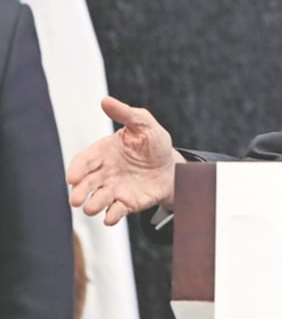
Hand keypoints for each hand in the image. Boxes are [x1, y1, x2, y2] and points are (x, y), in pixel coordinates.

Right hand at [67, 96, 182, 224]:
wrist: (172, 166)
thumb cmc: (153, 143)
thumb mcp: (144, 124)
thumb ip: (125, 113)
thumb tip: (105, 100)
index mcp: (104, 153)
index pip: (84, 161)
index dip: (76, 169)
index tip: (72, 178)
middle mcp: (105, 173)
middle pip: (87, 183)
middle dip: (80, 191)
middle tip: (76, 199)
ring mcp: (115, 189)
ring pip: (99, 199)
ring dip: (94, 204)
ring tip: (91, 208)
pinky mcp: (127, 203)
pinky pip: (116, 211)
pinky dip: (112, 216)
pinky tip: (110, 217)